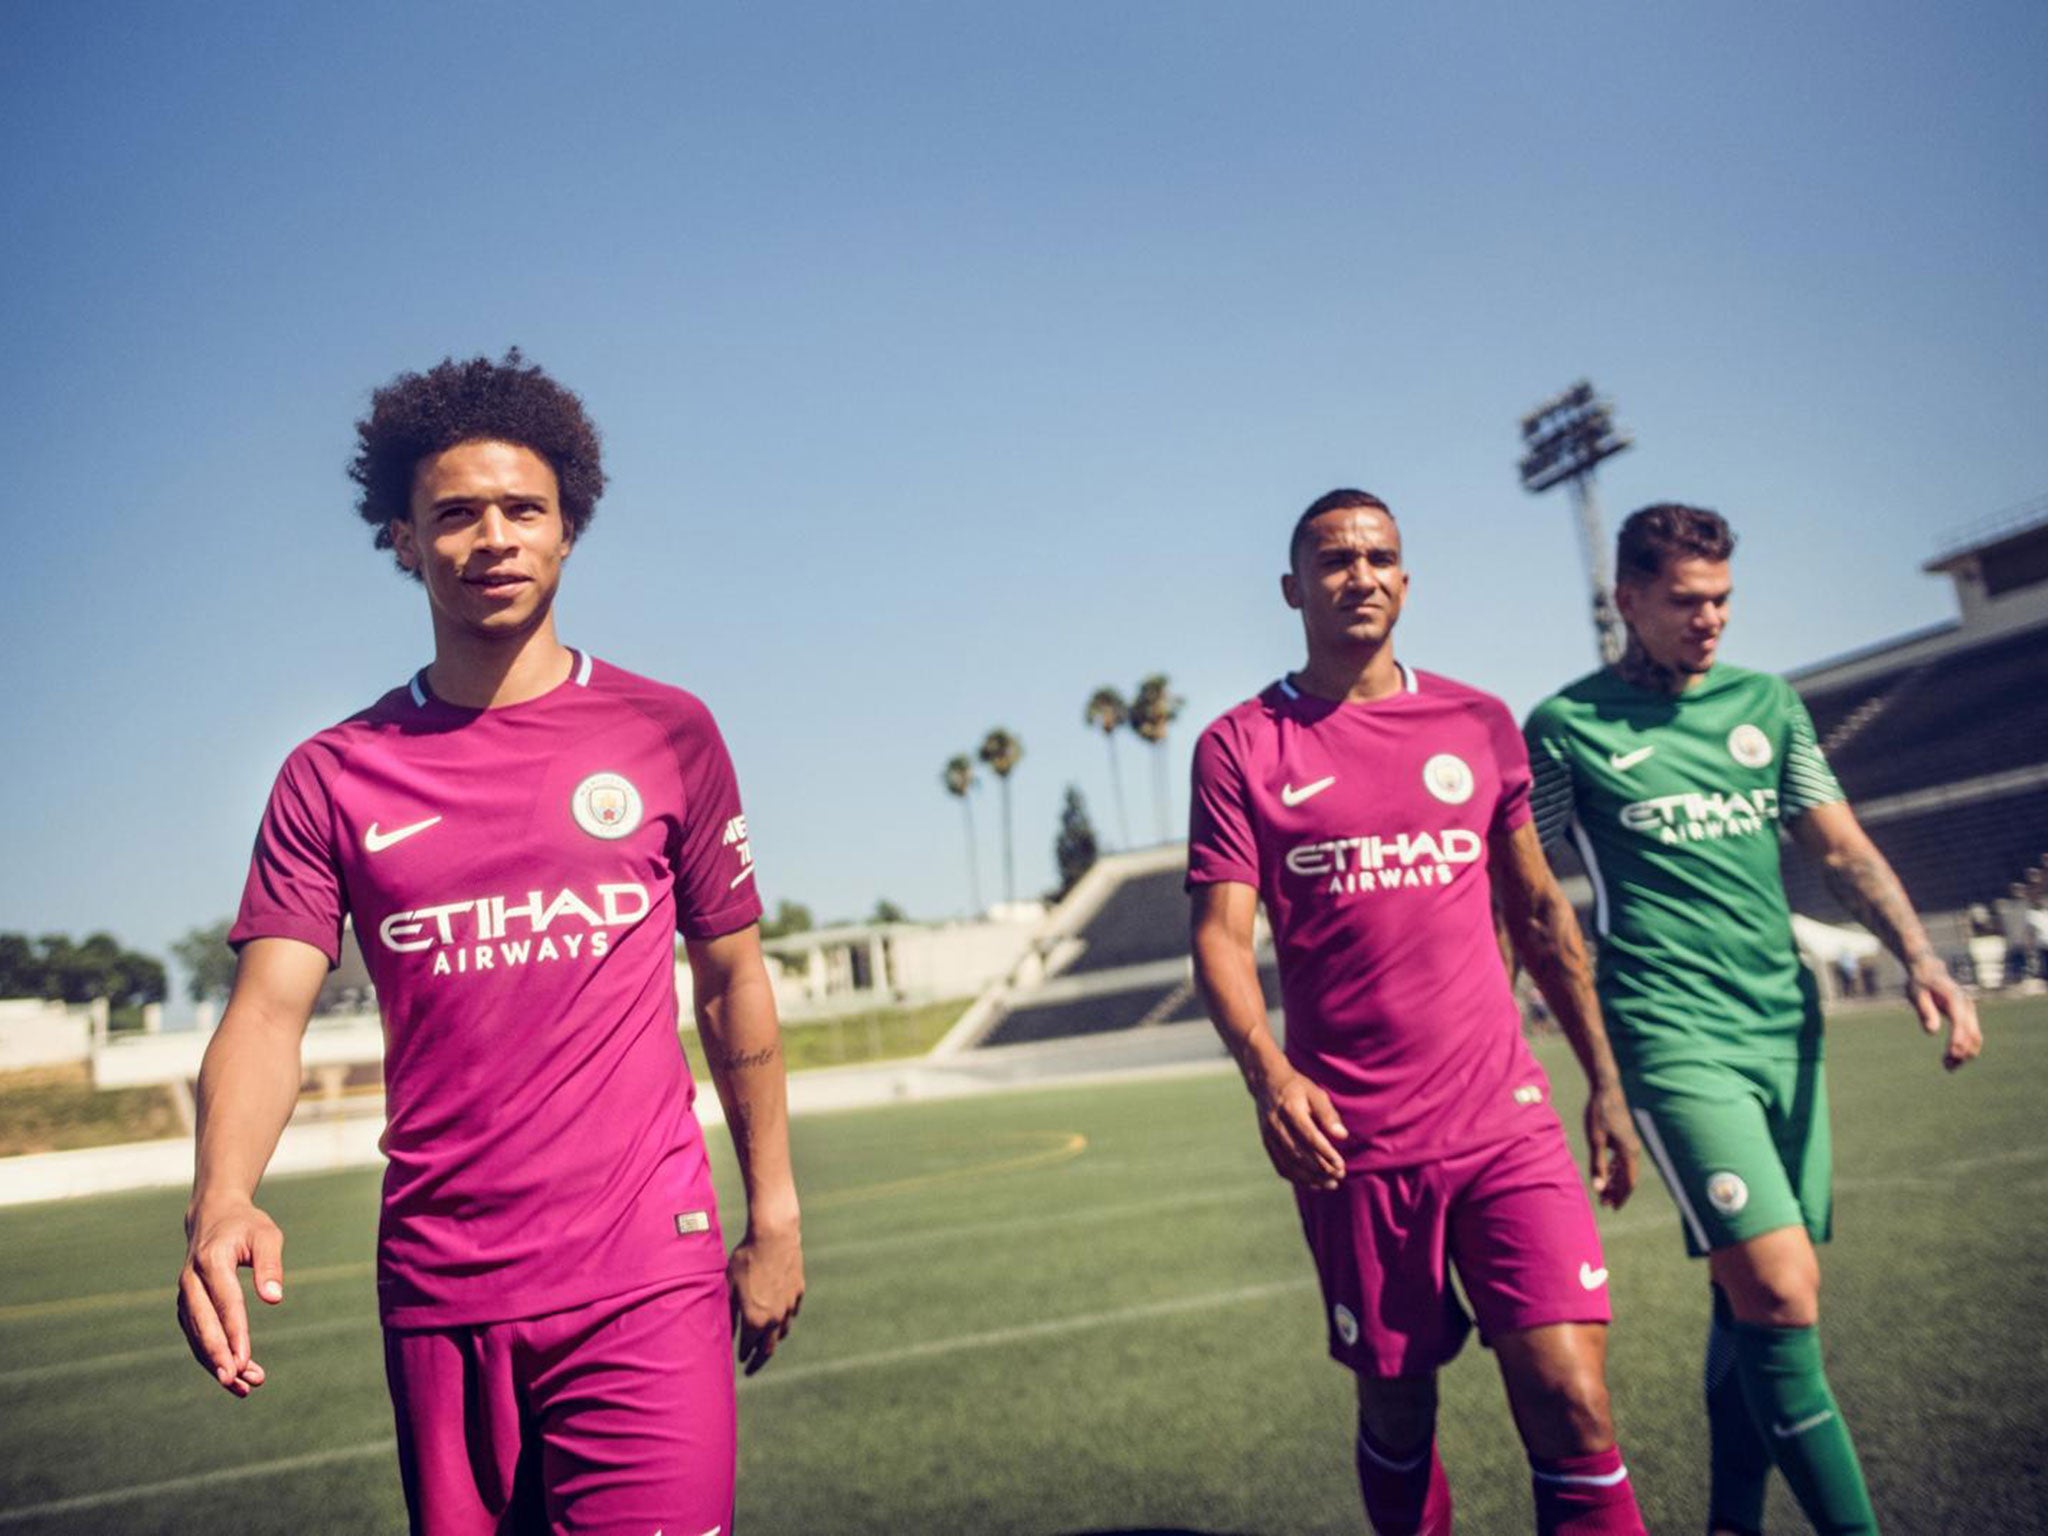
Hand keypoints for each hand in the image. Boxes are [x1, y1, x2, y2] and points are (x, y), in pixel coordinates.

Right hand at [177, 1196, 284, 1396]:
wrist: (213, 1216)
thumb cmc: (246, 1226)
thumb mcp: (266, 1235)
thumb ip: (270, 1265)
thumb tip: (275, 1299)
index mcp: (211, 1261)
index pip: (225, 1302)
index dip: (234, 1333)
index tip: (244, 1360)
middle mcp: (191, 1281)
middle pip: (204, 1324)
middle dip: (219, 1356)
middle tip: (236, 1381)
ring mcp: (185, 1296)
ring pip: (198, 1336)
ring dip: (217, 1363)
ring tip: (245, 1387)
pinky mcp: (187, 1307)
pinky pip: (197, 1337)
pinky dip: (212, 1358)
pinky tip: (235, 1377)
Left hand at [728, 1223, 802, 1376]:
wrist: (774, 1237)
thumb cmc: (745, 1260)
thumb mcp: (729, 1286)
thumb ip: (727, 1313)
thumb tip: (723, 1333)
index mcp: (755, 1320)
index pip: (748, 1347)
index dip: (743, 1355)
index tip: (739, 1360)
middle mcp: (775, 1318)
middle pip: (768, 1348)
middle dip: (759, 1359)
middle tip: (753, 1366)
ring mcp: (789, 1305)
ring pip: (783, 1331)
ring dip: (773, 1341)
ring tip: (767, 1344)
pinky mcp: (798, 1292)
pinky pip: (792, 1313)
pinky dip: (785, 1320)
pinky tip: (780, 1317)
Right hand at [1250, 1065, 1348, 1190]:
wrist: (1267, 1083)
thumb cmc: (1297, 1088)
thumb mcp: (1315, 1093)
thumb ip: (1328, 1114)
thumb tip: (1342, 1135)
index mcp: (1290, 1110)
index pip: (1309, 1137)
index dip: (1325, 1153)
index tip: (1341, 1165)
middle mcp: (1276, 1125)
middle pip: (1299, 1154)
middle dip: (1320, 1169)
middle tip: (1340, 1175)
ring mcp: (1269, 1136)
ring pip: (1289, 1164)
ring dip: (1310, 1178)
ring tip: (1330, 1184)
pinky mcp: (1266, 1143)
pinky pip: (1280, 1166)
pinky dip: (1296, 1178)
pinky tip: (1313, 1184)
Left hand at [1584, 1083, 1637, 1209]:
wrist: (1606, 1090)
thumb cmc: (1599, 1114)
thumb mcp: (1595, 1141)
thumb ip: (1597, 1165)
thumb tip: (1598, 1188)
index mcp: (1628, 1152)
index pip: (1628, 1182)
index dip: (1621, 1196)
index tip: (1612, 1207)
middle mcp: (1633, 1149)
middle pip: (1628, 1177)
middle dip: (1616, 1191)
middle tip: (1603, 1203)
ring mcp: (1631, 1143)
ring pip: (1625, 1169)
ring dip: (1615, 1181)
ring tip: (1603, 1192)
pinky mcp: (1625, 1138)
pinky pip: (1622, 1159)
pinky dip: (1615, 1169)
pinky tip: (1606, 1174)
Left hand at [1907, 957, 1981, 1070]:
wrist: (1929, 970)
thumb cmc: (1919, 983)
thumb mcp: (1916, 995)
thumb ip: (1925, 1011)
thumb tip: (1932, 1031)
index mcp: (1955, 998)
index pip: (1960, 1022)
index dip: (1957, 1039)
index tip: (1952, 1054)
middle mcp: (1967, 1005)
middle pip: (1972, 1032)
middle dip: (1962, 1051)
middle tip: (1947, 1067)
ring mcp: (1970, 1010)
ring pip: (1975, 1036)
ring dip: (1965, 1053)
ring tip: (1948, 1067)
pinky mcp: (1969, 1016)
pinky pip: (1972, 1035)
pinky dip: (1966, 1048)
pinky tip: (1953, 1060)